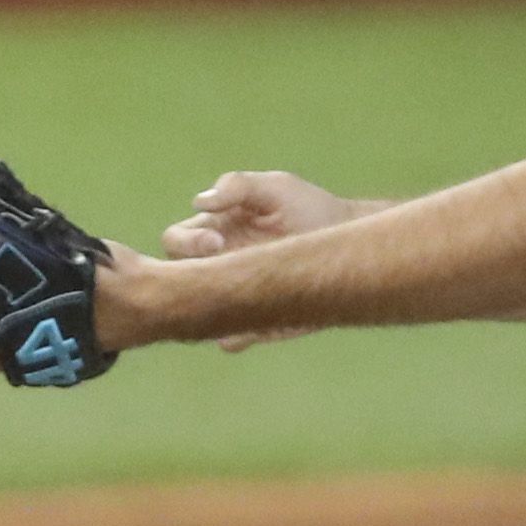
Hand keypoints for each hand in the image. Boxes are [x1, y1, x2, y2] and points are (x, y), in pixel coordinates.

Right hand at [161, 171, 362, 351]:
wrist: (350, 241)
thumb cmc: (308, 208)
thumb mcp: (275, 187)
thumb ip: (237, 186)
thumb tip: (199, 202)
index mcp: (211, 232)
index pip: (175, 240)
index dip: (186, 242)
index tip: (216, 240)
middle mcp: (215, 266)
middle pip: (175, 277)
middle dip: (187, 276)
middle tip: (223, 268)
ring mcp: (234, 296)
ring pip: (200, 312)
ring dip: (206, 310)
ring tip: (232, 302)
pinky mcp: (257, 324)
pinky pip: (232, 339)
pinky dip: (234, 338)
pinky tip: (252, 326)